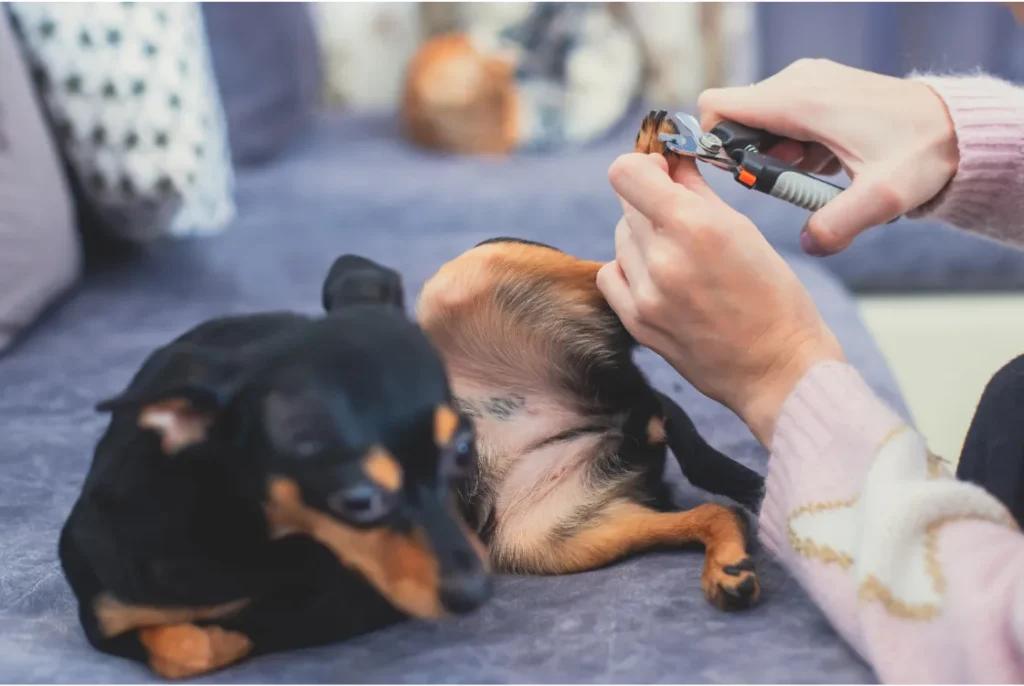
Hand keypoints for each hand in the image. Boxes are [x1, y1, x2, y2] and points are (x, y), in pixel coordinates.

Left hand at [597, 152, 844, 445]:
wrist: (776, 370)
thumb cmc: (774, 299)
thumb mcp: (744, 232)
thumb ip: (698, 192)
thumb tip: (670, 163)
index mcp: (694, 227)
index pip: (627, 173)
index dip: (643, 166)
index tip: (662, 173)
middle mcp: (662, 259)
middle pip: (627, 205)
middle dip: (651, 203)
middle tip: (681, 217)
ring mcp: (645, 294)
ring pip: (620, 239)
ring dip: (643, 237)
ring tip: (680, 255)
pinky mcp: (636, 322)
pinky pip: (612, 275)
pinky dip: (630, 269)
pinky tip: (659, 276)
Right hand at [698, 58, 958, 255]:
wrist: (958, 128)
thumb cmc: (921, 154)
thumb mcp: (881, 198)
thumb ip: (836, 226)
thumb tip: (807, 245)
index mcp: (799, 101)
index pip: (718, 106)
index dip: (713, 142)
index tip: (738, 174)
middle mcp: (797, 83)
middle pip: (738, 118)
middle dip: (749, 157)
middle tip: (785, 184)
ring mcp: (809, 82)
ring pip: (760, 120)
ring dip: (774, 155)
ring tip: (811, 176)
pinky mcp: (820, 89)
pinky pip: (783, 118)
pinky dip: (792, 146)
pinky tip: (823, 164)